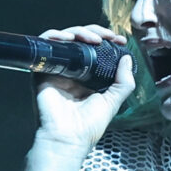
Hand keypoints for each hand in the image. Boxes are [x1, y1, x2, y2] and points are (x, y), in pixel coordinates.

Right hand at [23, 23, 134, 170]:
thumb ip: (124, 82)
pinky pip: (45, 45)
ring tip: (92, 39)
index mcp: (87, 75)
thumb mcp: (113, 101)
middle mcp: (71, 69)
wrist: (68, 139)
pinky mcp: (42, 69)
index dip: (107, 40)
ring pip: (64, 37)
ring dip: (78, 31)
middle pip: (80, 39)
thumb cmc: (88, 126)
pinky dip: (55, 36)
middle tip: (108, 37)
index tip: (120, 40)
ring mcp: (56, 68)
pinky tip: (69, 38)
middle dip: (95, 32)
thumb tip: (128, 59)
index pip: (94, 48)